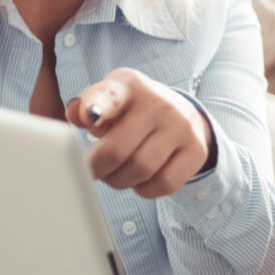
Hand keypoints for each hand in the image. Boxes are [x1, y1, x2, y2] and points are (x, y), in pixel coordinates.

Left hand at [66, 68, 215, 198]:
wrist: (180, 114)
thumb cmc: (132, 111)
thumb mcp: (109, 101)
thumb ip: (86, 107)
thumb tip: (77, 113)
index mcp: (129, 86)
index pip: (110, 96)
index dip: (96, 106)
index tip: (89, 116)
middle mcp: (160, 103)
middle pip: (117, 150)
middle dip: (97, 169)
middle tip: (92, 172)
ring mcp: (182, 126)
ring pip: (141, 170)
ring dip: (119, 181)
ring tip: (115, 174)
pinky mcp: (197, 150)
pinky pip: (164, 184)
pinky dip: (145, 189)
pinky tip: (140, 179)